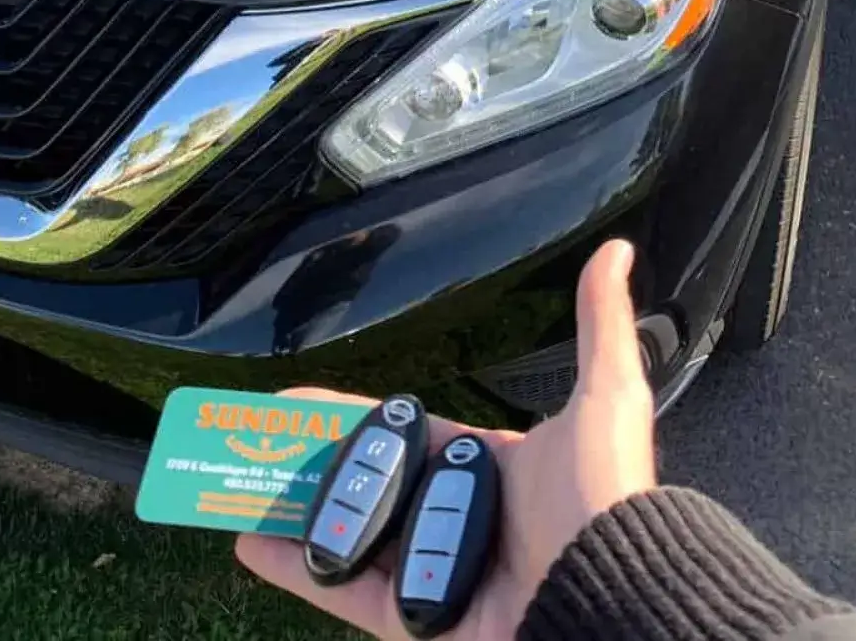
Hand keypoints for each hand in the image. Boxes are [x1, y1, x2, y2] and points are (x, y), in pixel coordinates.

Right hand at [235, 239, 657, 638]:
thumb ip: (599, 325)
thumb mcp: (607, 394)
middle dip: (312, 465)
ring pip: (348, 536)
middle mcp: (459, 518)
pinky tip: (250, 542)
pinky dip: (296, 569)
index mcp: (492, 466)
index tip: (297, 404)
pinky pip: (343, 592)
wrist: (610, 593)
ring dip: (293, 512)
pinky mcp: (415, 619)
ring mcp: (432, 570)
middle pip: (368, 485)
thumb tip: (615, 251)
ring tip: (240, 487)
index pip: (403, 434)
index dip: (350, 419)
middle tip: (256, 443)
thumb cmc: (605, 495)